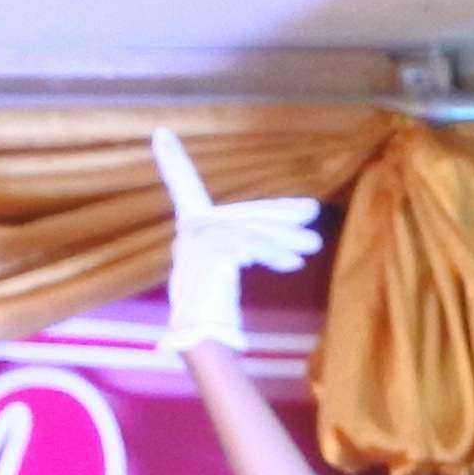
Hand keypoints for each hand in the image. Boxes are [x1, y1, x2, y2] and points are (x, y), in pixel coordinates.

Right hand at [154, 127, 324, 362]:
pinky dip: (270, 253)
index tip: (161, 132)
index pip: (183, 186)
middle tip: (313, 213)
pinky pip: (245, 248)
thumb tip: (295, 242)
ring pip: (247, 230)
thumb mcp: (228, 269)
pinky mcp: (206, 259)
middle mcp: (187, 232)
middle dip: (278, 213)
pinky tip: (291, 262)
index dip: (173, 162)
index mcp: (189, 229)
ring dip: (282, 238)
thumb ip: (246, 246)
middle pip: (239, 213)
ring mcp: (192, 245)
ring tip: (312, 246)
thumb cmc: (214, 312)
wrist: (201, 343)